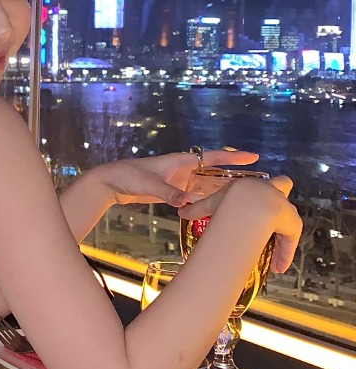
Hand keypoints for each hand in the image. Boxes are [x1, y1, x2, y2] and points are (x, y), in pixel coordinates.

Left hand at [98, 149, 259, 208]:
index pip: (214, 157)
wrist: (112, 183)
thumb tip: (187, 203)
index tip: (254, 156)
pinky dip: (206, 202)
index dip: (234, 158)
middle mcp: (185, 170)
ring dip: (222, 192)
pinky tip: (217, 212)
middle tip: (258, 186)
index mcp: (182, 161)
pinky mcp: (174, 192)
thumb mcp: (150, 185)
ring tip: (243, 201)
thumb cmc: (129, 177)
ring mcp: (180, 182)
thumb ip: (169, 194)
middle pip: (215, 173)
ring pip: (207, 187)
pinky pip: (196, 197)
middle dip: (235, 178)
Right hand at [180, 173, 299, 272]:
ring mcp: (285, 207)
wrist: (252, 205)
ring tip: (274, 257)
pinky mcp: (292, 225)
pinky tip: (278, 266)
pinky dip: (285, 253)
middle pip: (285, 184)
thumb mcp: (212, 204)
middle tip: (271, 215)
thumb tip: (180, 212)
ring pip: (289, 219)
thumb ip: (198, 208)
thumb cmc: (231, 200)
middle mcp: (272, 192)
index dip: (262, 188)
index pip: (261, 181)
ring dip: (283, 236)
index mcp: (254, 185)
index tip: (258, 201)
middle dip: (282, 196)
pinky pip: (290, 240)